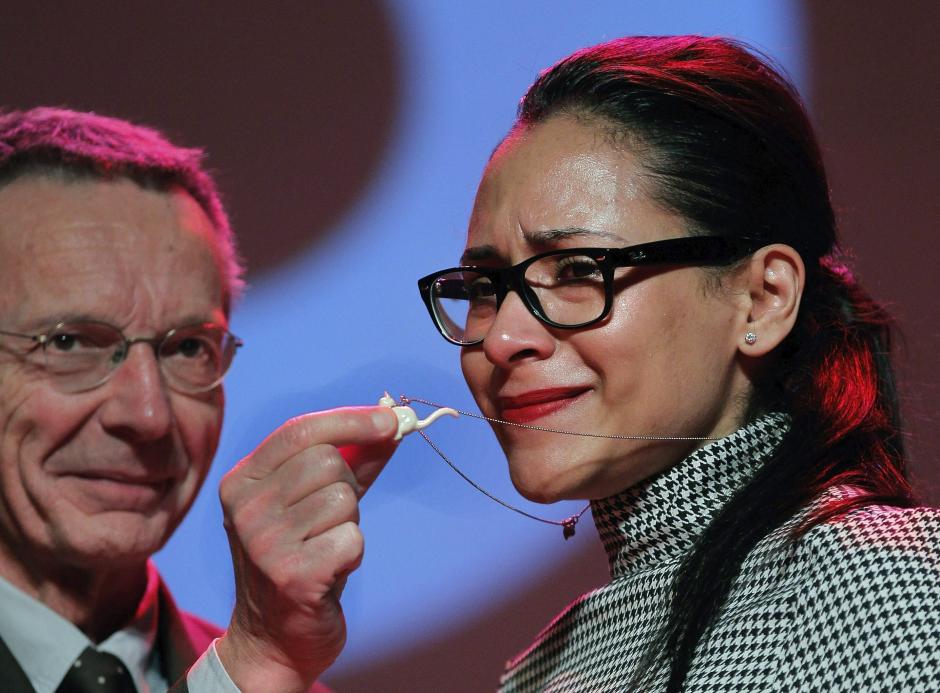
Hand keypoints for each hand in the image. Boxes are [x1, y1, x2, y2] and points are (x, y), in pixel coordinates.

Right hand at [215, 405, 397, 690]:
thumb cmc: (301, 556)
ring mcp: (263, 543)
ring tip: (325, 547)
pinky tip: (330, 571)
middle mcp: (245, 508)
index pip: (300, 430)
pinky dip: (353, 552)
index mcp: (242, 481)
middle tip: (331, 519)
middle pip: (328, 462)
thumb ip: (352, 459)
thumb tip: (392, 420)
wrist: (273, 637)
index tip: (391, 419)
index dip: (351, 420)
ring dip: (349, 522)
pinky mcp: (291, 575)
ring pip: (343, 499)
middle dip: (348, 485)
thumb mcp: (314, 501)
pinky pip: (352, 537)